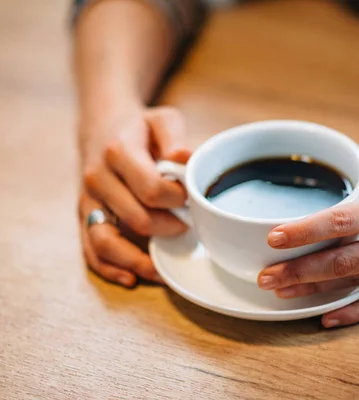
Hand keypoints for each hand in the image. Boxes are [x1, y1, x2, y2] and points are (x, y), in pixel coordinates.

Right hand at [78, 106, 191, 286]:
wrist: (103, 127)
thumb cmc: (141, 129)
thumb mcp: (163, 120)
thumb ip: (176, 137)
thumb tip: (186, 159)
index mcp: (119, 152)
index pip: (151, 188)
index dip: (177, 199)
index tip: (190, 198)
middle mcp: (98, 177)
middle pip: (136, 217)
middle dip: (168, 227)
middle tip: (186, 225)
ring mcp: (89, 200)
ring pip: (106, 240)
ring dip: (137, 260)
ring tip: (162, 269)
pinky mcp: (84, 216)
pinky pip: (91, 249)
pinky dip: (110, 269)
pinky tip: (132, 278)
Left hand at [258, 137, 358, 326]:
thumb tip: (327, 155)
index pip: (344, 220)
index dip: (306, 231)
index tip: (273, 238)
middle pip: (345, 260)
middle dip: (300, 270)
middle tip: (265, 275)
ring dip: (317, 290)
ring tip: (283, 291)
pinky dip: (356, 312)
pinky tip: (327, 317)